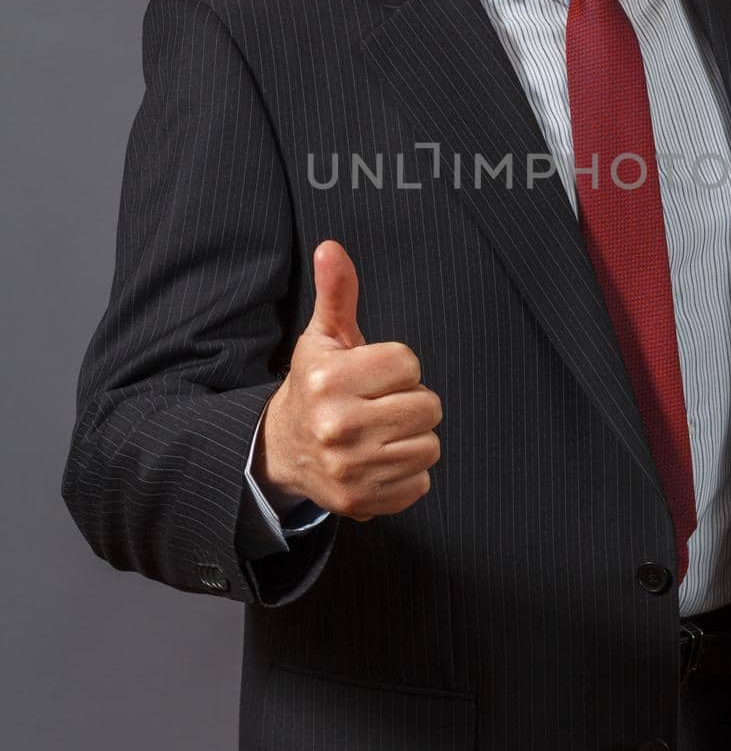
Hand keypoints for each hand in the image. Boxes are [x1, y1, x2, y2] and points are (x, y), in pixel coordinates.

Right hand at [251, 239, 442, 522]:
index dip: (396, 367)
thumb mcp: (323, 338)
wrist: (281, 450)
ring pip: (429, 446)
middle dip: (409, 402)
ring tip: (379, 432)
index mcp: (331, 381)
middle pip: (427, 406)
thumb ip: (337, 292)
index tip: (372, 375)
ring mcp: (350, 470)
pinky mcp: (361, 502)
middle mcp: (339, 427)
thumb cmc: (314, 386)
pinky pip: (420, 483)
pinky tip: (378, 461)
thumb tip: (332, 248)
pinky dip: (406, 474)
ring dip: (411, 438)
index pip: (409, 364)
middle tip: (378, 404)